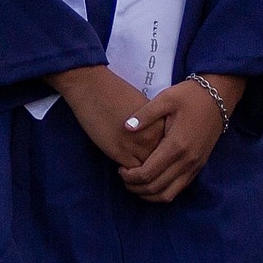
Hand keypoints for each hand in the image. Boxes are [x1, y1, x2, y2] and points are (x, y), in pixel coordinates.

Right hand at [47, 66, 162, 166]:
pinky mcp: (120, 152)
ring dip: (142, 173)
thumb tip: (153, 141)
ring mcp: (137, 145)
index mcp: (160, 122)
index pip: (168, 148)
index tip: (155, 156)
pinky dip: (129, 174)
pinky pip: (131, 171)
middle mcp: (152, 135)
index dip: (161, 154)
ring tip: (135, 174)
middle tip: (145, 168)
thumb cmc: (115, 93)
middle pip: (160, 161)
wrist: (94, 87)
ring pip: (146, 169)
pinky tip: (123, 169)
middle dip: (154, 166)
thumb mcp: (143, 107)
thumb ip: (152, 124)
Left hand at [118, 74, 244, 203]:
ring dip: (149, 194)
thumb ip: (145, 114)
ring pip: (168, 194)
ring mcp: (195, 166)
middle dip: (135, 187)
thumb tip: (126, 127)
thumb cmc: (190, 96)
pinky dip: (162, 191)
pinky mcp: (199, 166)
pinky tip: (151, 182)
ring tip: (135, 183)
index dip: (130, 176)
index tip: (120, 169)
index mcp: (176, 145)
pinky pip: (179, 188)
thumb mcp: (166, 98)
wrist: (219, 97)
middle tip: (123, 177)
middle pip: (156, 188)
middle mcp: (187, 160)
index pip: (147, 173)